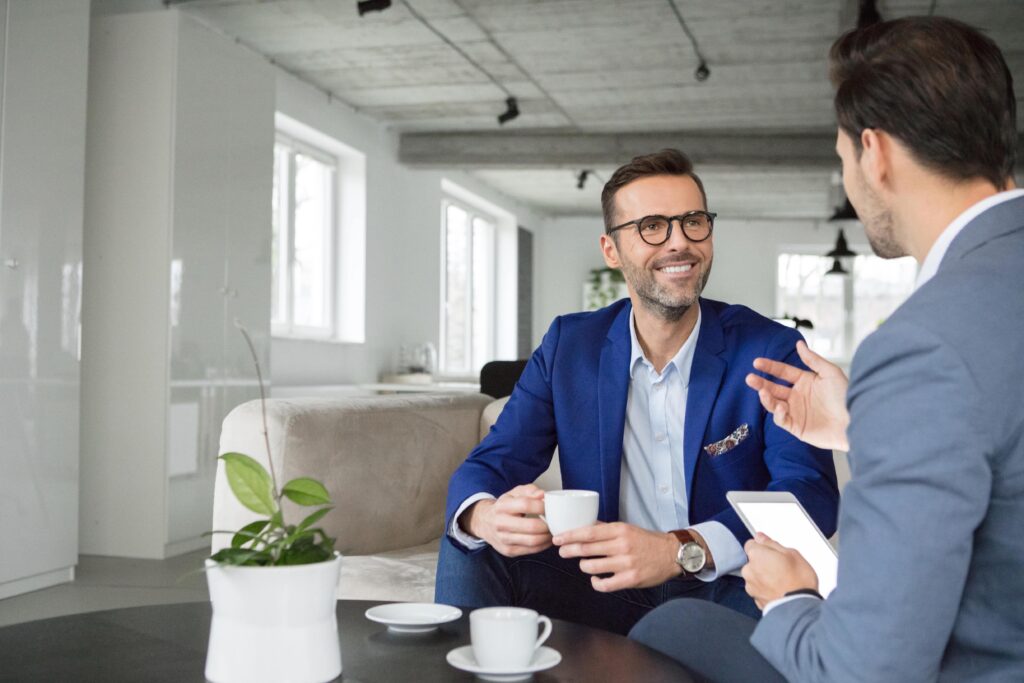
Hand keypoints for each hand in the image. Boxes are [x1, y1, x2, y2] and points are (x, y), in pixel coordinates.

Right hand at [462, 485, 550, 556]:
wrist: (485, 522)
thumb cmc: (504, 507)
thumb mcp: (514, 493)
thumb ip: (530, 491)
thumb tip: (543, 495)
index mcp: (502, 506)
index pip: (525, 505)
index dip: (541, 506)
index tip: (549, 507)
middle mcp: (500, 523)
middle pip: (531, 526)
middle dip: (548, 524)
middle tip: (555, 521)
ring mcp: (504, 539)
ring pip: (533, 541)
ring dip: (548, 537)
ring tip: (552, 530)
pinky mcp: (508, 551)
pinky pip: (531, 550)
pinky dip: (543, 545)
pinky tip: (546, 539)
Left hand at [553, 522, 681, 591]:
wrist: (671, 554)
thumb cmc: (647, 541)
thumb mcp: (626, 529)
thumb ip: (605, 529)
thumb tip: (583, 526)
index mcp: (620, 530)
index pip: (588, 532)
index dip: (570, 536)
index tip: (558, 538)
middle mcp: (622, 546)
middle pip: (587, 549)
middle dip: (570, 550)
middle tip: (562, 551)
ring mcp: (626, 564)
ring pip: (592, 567)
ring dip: (584, 566)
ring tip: (584, 564)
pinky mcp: (630, 579)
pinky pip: (604, 584)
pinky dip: (596, 582)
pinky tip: (596, 578)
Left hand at [742, 533, 818, 609]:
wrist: (800, 607)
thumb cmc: (799, 581)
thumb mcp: (791, 553)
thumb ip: (772, 543)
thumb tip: (761, 537)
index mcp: (756, 555)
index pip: (751, 544)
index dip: (763, 547)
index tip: (772, 551)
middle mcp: (749, 571)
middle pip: (753, 562)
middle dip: (764, 563)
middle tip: (782, 567)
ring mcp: (751, 587)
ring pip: (756, 577)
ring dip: (765, 577)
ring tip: (784, 581)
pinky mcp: (756, 601)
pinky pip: (760, 590)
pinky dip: (767, 590)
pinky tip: (781, 591)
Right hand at [745, 340, 850, 450]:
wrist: (857, 421)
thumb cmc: (847, 396)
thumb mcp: (830, 373)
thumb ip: (812, 359)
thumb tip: (799, 343)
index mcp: (805, 382)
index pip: (782, 372)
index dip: (770, 367)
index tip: (757, 362)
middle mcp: (798, 396)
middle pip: (774, 388)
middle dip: (761, 383)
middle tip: (749, 378)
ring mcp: (796, 412)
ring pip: (774, 404)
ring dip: (766, 398)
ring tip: (761, 392)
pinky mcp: (797, 427)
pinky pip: (782, 420)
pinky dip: (778, 414)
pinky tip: (780, 407)